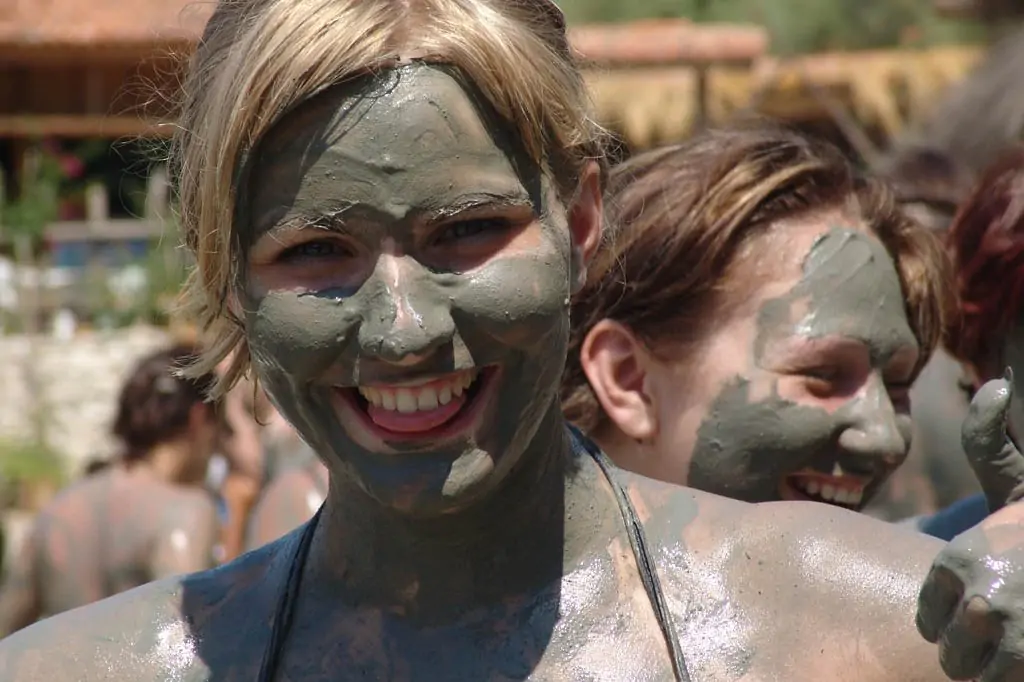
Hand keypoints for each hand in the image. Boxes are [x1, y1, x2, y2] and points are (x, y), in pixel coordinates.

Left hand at [917, 373, 1023, 679]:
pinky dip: (1015, 678)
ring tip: (1021, 642)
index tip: (983, 601)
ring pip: (975, 678)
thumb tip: (997, 383)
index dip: (953, 613)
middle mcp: (984, 604)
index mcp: (964, 559)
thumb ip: (990, 440)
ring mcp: (1015, 645)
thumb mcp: (1023, 482)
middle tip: (1006, 628)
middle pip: (949, 653)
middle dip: (972, 646)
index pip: (929, 614)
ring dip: (995, 669)